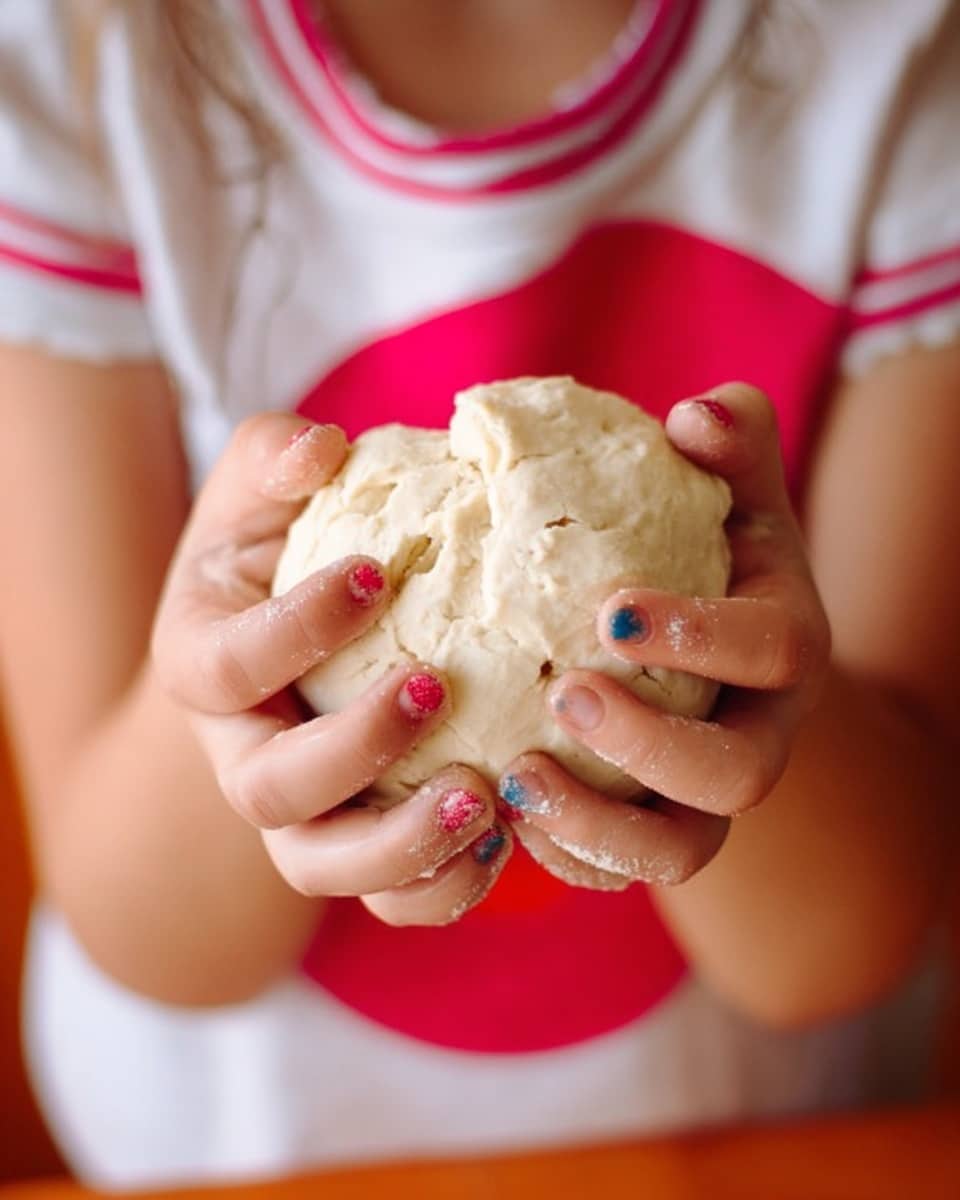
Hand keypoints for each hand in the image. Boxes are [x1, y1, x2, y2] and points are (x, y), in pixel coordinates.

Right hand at [153, 413, 509, 925]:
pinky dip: (440, 887)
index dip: (294, 630)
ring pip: (323, 867)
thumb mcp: (259, 496)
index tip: (378, 574)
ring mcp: (299, 813)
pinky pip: (388, 897)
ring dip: (400, 846)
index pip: (226, 664)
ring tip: (482, 801)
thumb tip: (323, 447)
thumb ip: (273, 460)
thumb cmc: (275, 555)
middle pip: (268, 791)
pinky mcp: (357, 844)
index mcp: (204, 663)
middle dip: (350, 751)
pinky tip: (501, 839)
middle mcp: (240, 752)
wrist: (283, 647)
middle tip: (432, 688)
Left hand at [498, 384, 829, 889]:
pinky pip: (621, 872)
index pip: (775, 650)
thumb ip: (728, 444)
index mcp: (783, 646)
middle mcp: (759, 731)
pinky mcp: (656, 830)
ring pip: (681, 851)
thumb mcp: (729, 491)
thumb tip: (696, 414)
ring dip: (599, 824)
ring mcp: (707, 795)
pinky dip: (568, 853)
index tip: (610, 610)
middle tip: (561, 694)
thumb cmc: (706, 552)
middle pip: (737, 774)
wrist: (703, 647)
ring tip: (515, 776)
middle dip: (650, 743)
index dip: (702, 637)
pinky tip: (505, 812)